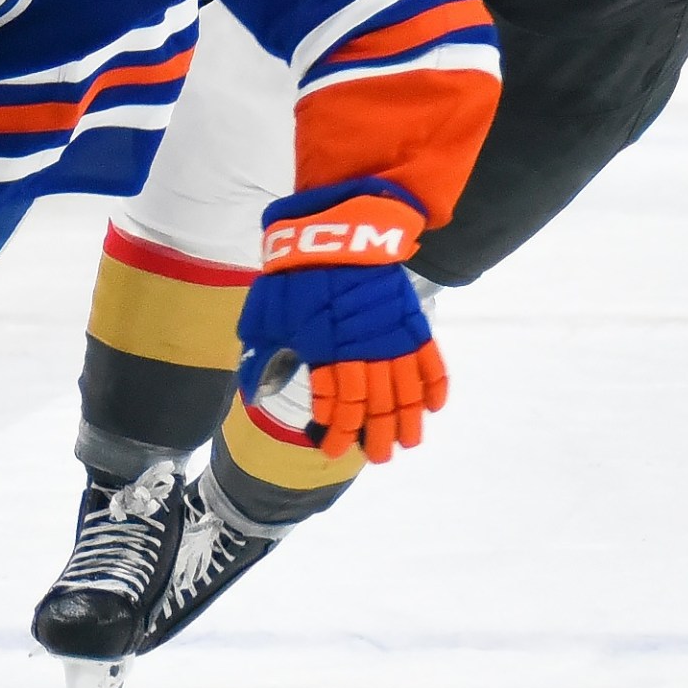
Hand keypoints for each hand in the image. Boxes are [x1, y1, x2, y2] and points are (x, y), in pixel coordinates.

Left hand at [235, 182, 445, 462]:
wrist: (336, 230)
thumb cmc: (296, 274)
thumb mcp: (267, 314)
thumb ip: (262, 355)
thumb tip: (253, 392)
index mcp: (327, 352)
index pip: (337, 405)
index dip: (335, 431)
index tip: (330, 448)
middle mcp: (363, 351)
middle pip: (374, 406)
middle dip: (375, 436)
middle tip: (377, 457)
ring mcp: (391, 336)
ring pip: (404, 390)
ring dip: (407, 420)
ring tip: (408, 443)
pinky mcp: (410, 320)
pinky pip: (429, 359)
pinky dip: (434, 384)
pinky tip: (434, 407)